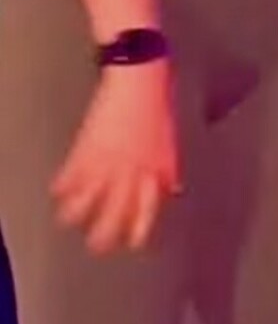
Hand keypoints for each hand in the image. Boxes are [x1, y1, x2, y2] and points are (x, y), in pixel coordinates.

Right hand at [51, 59, 180, 253]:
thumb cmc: (160, 109)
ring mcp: (104, 166)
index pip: (145, 216)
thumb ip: (168, 172)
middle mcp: (129, 177)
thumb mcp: (171, 145)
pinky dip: (60, 188)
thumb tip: (173, 191)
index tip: (131, 243)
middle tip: (96, 243)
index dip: (137, 234)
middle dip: (102, 238)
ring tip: (70, 218)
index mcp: (154, 176)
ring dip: (74, 216)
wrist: (139, 80)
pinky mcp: (84, 151)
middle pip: (111, 220)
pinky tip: (58, 192)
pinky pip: (66, 180)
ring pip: (82, 207)